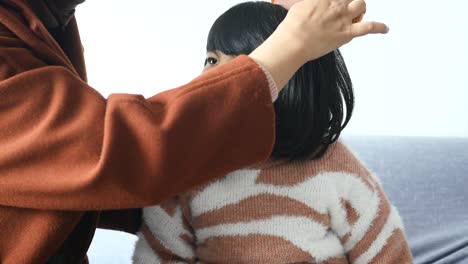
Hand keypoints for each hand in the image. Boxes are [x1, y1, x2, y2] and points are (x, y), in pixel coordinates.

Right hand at [250, 0, 387, 90]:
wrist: (294, 41)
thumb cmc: (292, 27)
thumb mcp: (295, 7)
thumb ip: (299, 4)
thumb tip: (284, 2)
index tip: (340, 1)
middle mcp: (336, 4)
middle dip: (351, 2)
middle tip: (347, 10)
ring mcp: (343, 18)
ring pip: (361, 7)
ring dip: (361, 11)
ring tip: (357, 19)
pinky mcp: (347, 33)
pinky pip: (369, 27)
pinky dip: (380, 27)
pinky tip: (385, 29)